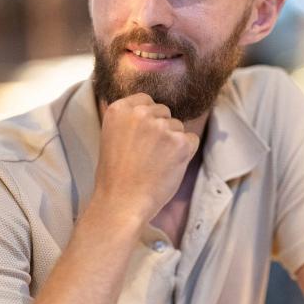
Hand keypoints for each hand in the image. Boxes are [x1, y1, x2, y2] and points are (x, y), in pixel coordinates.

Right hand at [94, 94, 199, 222]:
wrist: (122, 203)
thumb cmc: (116, 176)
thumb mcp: (112, 137)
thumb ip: (130, 120)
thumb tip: (152, 110)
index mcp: (120, 109)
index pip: (145, 100)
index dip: (147, 120)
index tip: (141, 139)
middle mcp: (140, 113)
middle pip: (164, 112)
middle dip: (161, 130)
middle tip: (147, 155)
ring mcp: (161, 126)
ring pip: (178, 126)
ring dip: (173, 143)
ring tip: (155, 164)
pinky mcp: (180, 141)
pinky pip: (192, 140)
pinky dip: (185, 154)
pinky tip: (168, 167)